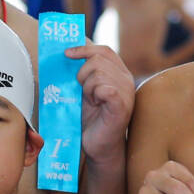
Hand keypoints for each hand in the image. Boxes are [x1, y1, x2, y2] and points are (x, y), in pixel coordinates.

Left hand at [73, 44, 135, 162]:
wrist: (98, 146)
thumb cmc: (91, 118)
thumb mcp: (84, 89)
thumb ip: (82, 70)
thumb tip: (71, 47)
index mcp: (119, 73)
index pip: (104, 50)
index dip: (84, 48)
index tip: (67, 54)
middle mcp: (126, 80)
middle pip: (98, 59)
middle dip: (82, 73)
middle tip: (83, 92)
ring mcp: (126, 92)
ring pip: (99, 73)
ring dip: (87, 87)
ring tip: (91, 101)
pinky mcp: (122, 106)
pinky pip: (105, 88)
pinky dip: (94, 94)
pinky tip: (96, 104)